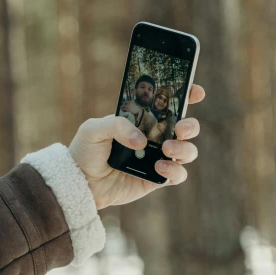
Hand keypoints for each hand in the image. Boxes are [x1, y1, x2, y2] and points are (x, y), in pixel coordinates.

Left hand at [70, 84, 204, 208]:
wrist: (80, 182)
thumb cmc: (85, 150)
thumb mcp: (93, 129)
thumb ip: (117, 125)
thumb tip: (141, 140)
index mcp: (142, 119)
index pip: (169, 104)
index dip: (186, 95)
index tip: (195, 91)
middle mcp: (154, 137)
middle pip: (187, 127)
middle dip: (191, 125)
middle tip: (180, 128)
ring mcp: (158, 157)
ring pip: (188, 150)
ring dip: (184, 148)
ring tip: (166, 148)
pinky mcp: (157, 178)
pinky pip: (178, 174)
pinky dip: (175, 170)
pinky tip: (159, 166)